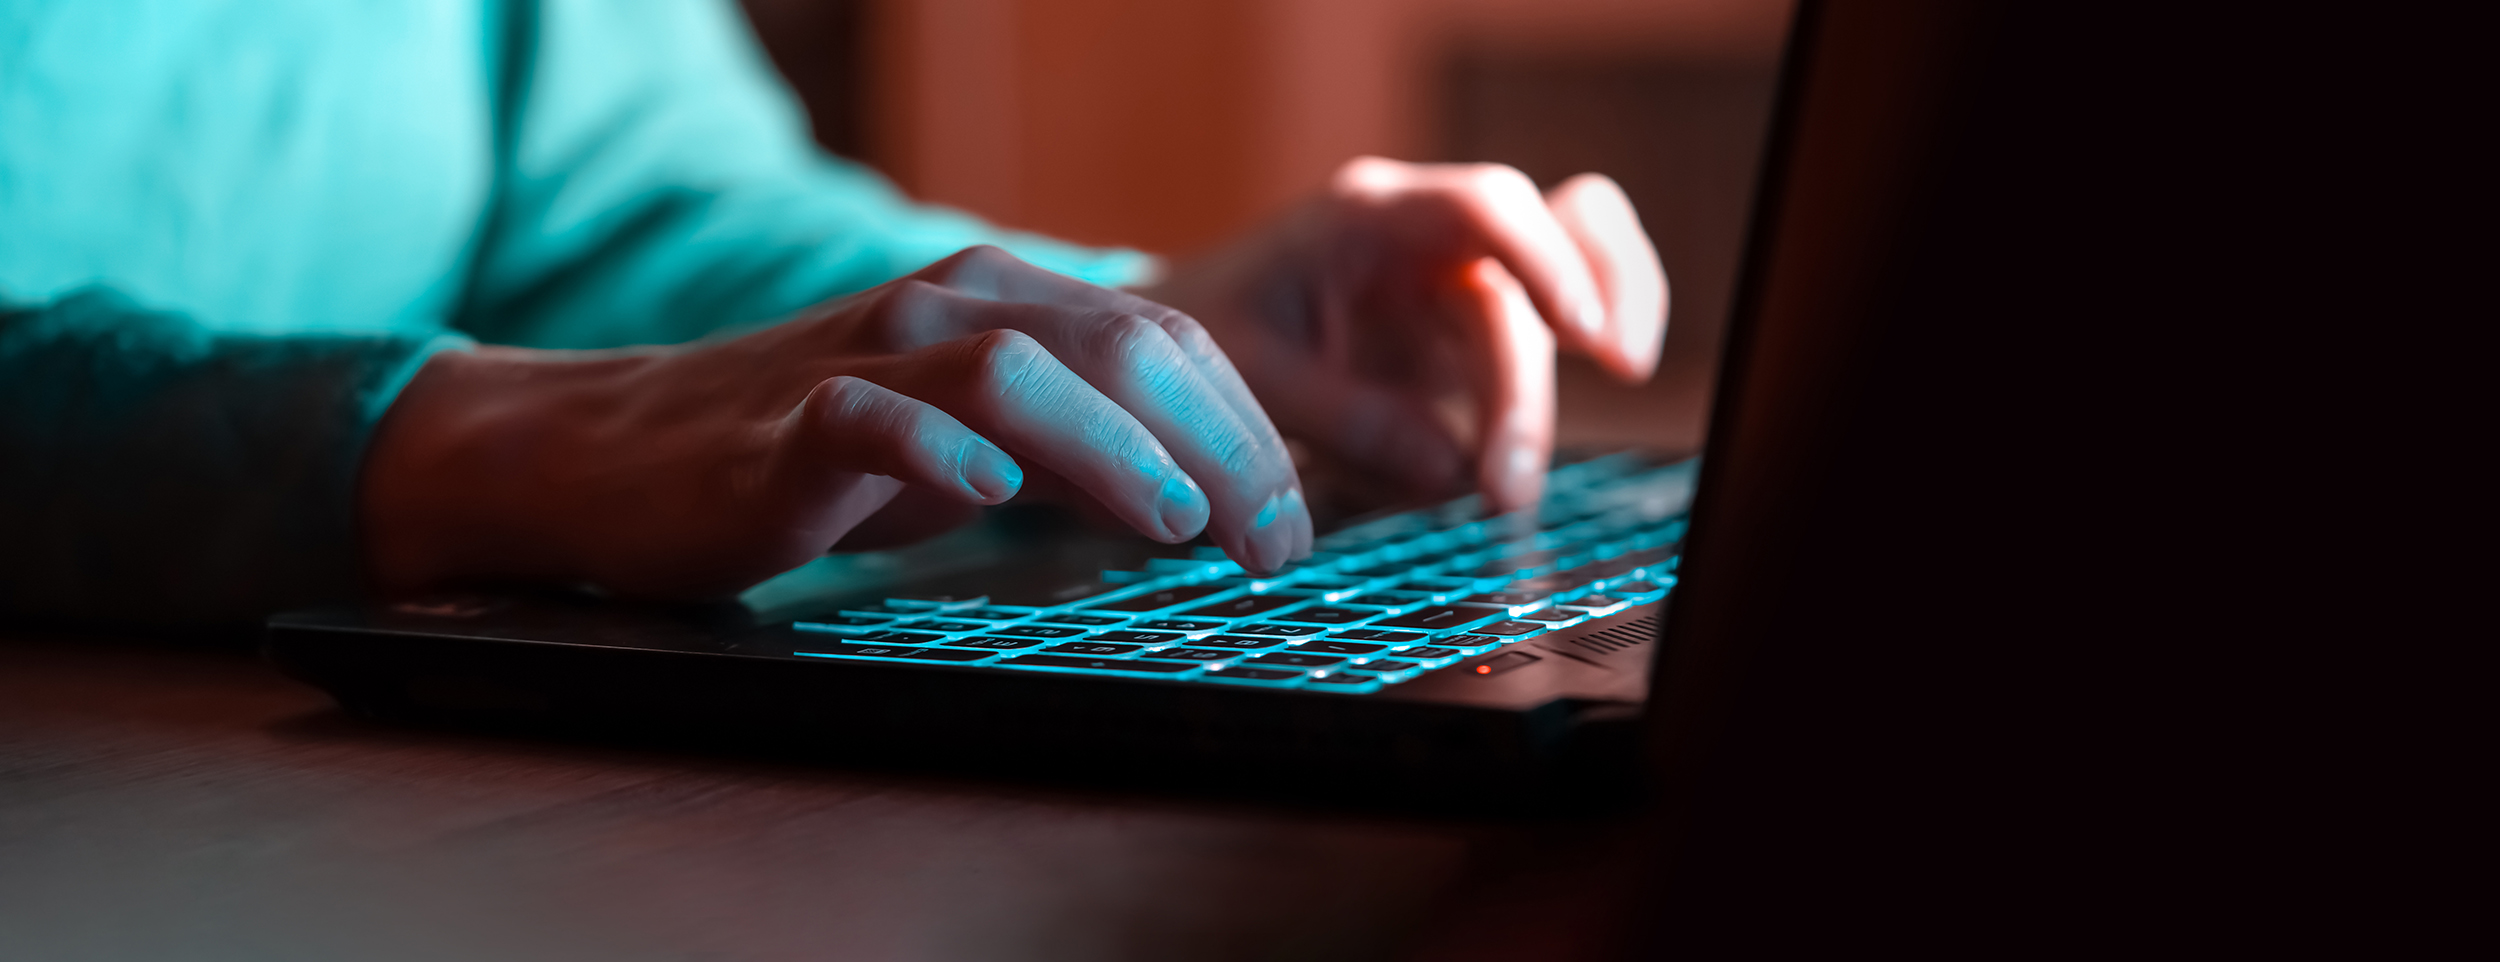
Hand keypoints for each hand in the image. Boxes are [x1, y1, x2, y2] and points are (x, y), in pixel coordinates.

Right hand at [362, 246, 1311, 598]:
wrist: (614, 453)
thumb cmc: (814, 455)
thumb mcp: (971, 442)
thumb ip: (1078, 450)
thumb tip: (1209, 504)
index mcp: (1007, 305)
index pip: (1171, 342)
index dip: (1254, 431)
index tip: (1297, 528)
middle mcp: (950, 310)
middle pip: (1126, 346)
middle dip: (1225, 446)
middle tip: (1274, 544)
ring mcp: (867, 360)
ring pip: (1021, 369)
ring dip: (1118, 448)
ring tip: (1180, 523)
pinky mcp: (788, 427)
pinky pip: (873, 420)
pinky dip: (938, 449)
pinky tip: (990, 494)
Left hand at [1142, 157, 1668, 511]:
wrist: (1181, 341)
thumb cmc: (1211, 335)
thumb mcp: (1249, 377)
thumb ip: (1345, 417)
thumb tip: (1454, 468)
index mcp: (1370, 217)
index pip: (1486, 208)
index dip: (1548, 260)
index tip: (1579, 335)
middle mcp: (1430, 238)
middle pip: (1526, 290)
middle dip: (1524, 396)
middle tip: (1505, 495)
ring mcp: (1457, 285)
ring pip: (1558, 313)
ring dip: (1542, 403)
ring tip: (1508, 492)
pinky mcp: (1468, 338)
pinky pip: (1535, 357)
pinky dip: (1535, 404)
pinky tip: (1497, 465)